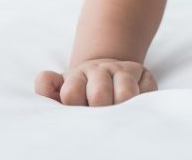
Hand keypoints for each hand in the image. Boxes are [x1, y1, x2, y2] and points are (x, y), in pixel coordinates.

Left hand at [34, 59, 157, 105]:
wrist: (106, 73)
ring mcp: (125, 72)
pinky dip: (143, 101)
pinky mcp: (145, 76)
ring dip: (121, 108)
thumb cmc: (81, 91)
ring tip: (117, 116)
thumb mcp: (60, 91)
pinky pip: (148, 90)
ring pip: (126, 92)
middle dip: (98, 111)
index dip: (73, 106)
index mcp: (78, 77)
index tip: (77, 114)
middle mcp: (101, 71)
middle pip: (99, 95)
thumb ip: (48, 89)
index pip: (71, 93)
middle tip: (98, 120)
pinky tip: (136, 108)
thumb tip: (44, 79)